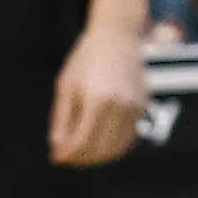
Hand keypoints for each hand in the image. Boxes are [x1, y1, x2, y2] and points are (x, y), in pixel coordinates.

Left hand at [48, 19, 151, 166]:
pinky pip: (128, 139)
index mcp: (98, 100)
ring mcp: (135, 108)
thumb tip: (58, 146)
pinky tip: (98, 145)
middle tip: (65, 159)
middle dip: (81, 159)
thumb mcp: (66, 86)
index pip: (82, 141)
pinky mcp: (143, 108)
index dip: (67, 154)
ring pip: (116, 148)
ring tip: (80, 155)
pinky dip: (113, 148)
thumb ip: (62, 118)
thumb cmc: (87, 59)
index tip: (55, 158)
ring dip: (97, 157)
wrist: (117, 38)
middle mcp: (121, 107)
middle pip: (100, 149)